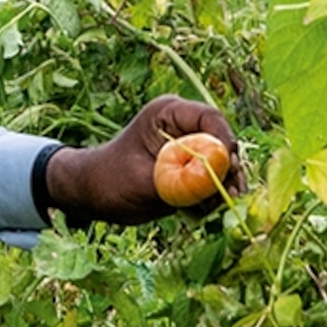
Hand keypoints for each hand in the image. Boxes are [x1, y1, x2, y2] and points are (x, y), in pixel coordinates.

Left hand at [45, 97, 241, 225]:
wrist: (96, 195)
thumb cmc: (110, 179)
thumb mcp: (144, 181)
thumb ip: (179, 181)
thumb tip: (217, 182)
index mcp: (169, 114)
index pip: (210, 118)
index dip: (224, 143)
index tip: (228, 170)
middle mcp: (184, 128)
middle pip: (223, 143)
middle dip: (228, 171)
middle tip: (230, 197)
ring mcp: (189, 150)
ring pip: (223, 166)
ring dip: (223, 188)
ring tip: (213, 209)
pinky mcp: (191, 171)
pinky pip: (214, 183)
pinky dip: (213, 199)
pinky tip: (201, 213)